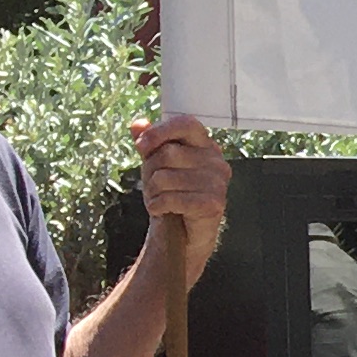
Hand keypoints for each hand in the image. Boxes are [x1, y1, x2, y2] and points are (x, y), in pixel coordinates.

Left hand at [135, 116, 229, 282]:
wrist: (185, 232)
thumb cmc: (173, 194)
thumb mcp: (157, 165)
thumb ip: (149, 142)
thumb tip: (138, 124)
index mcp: (205, 146)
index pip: (186, 124)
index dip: (160, 131)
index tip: (142, 145)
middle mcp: (216, 162)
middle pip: (168, 153)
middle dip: (150, 171)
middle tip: (155, 186)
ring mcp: (218, 183)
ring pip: (165, 177)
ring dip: (153, 192)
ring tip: (161, 200)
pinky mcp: (213, 204)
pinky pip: (171, 199)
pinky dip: (158, 206)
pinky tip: (164, 211)